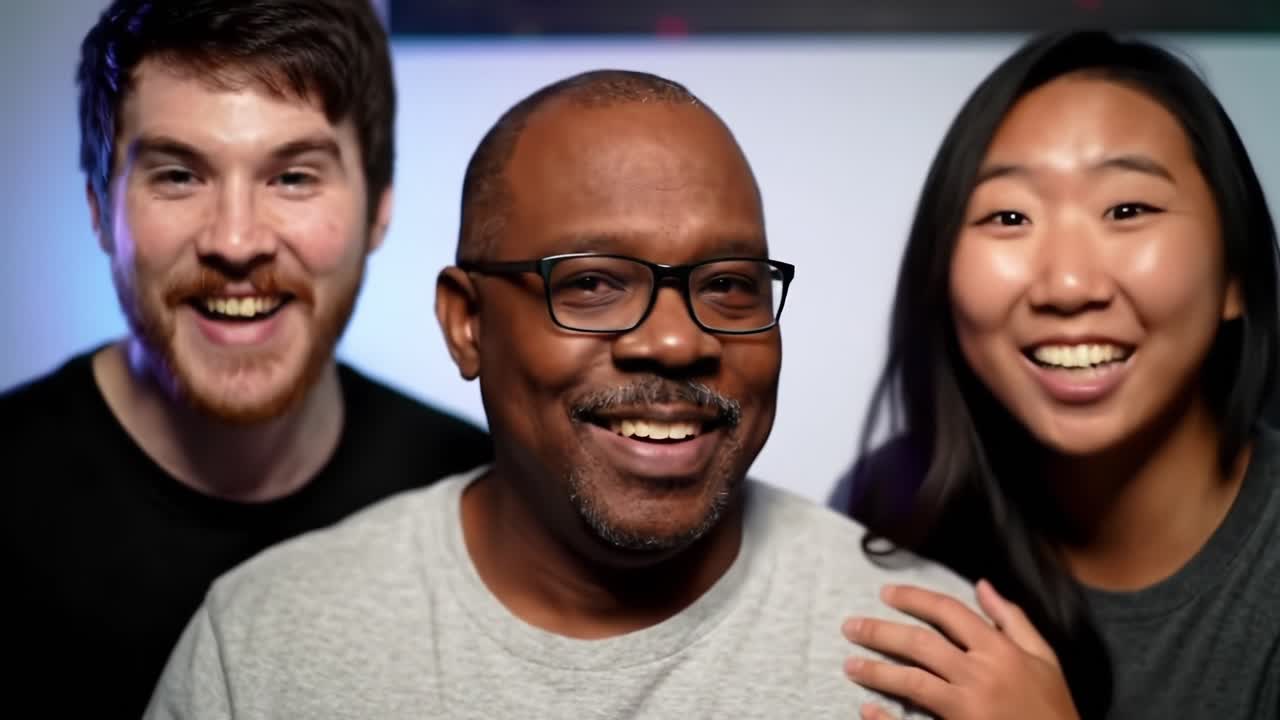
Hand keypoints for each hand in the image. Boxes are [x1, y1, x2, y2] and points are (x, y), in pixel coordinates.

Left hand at [841, 580, 1078, 719]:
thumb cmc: (1053, 708)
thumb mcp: (1044, 658)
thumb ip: (1013, 620)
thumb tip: (983, 585)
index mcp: (1000, 650)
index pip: (949, 612)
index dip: (914, 599)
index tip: (885, 594)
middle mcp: (981, 674)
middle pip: (920, 644)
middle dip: (880, 632)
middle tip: (850, 627)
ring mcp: (969, 707)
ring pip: (912, 681)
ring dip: (876, 671)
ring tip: (850, 665)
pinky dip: (888, 719)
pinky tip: (867, 709)